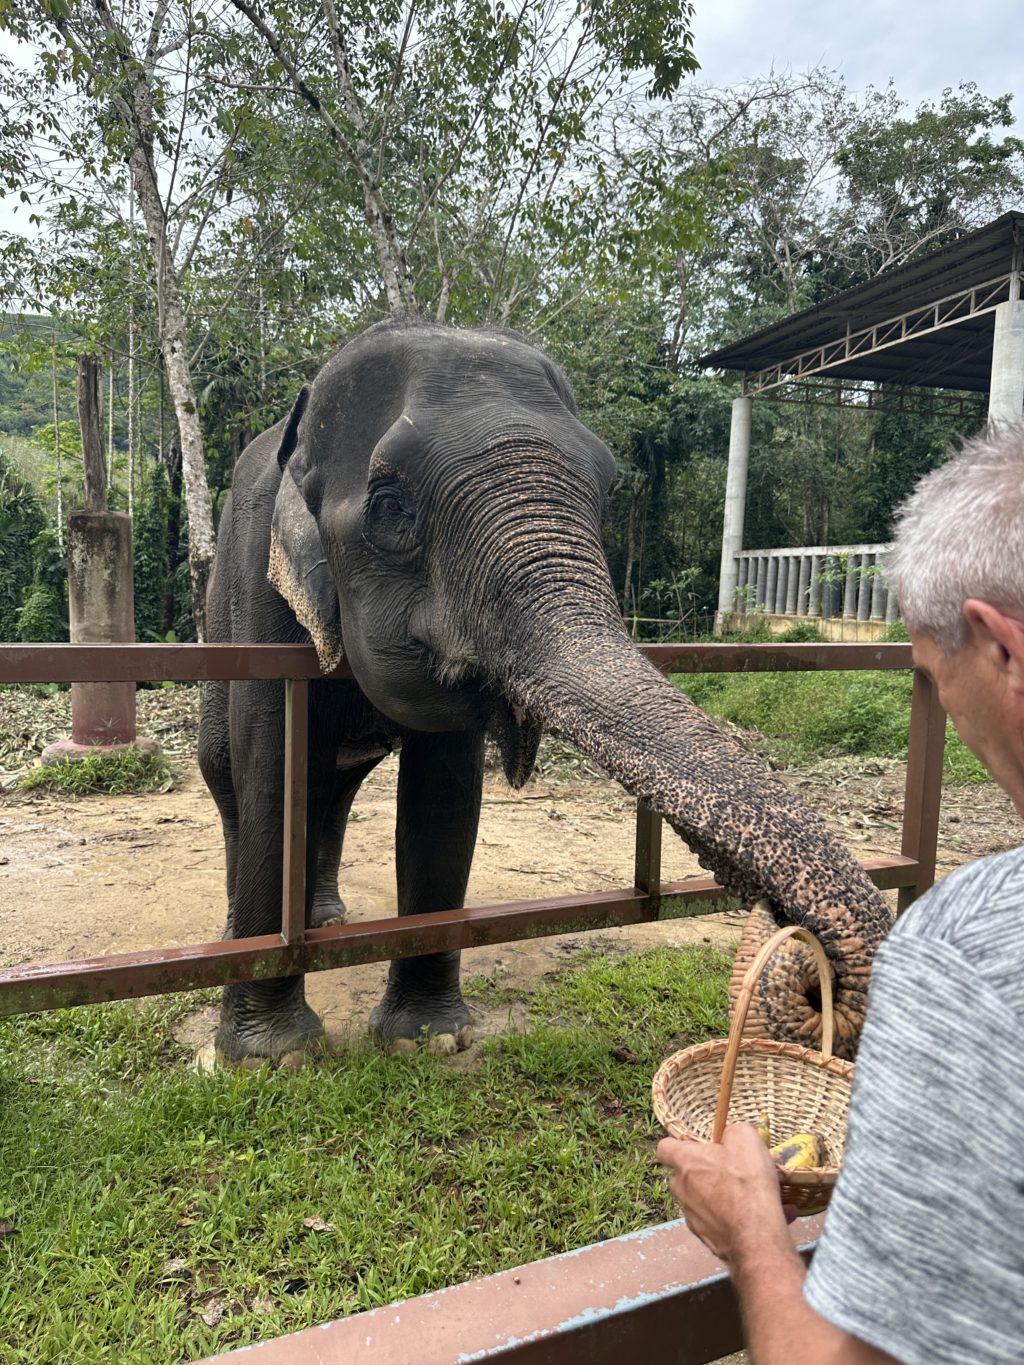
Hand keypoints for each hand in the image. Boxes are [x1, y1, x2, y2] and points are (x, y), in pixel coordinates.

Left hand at [656, 1124, 794, 1264]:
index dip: (681, 1144)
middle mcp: (681, 1190)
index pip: (665, 1147)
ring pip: (705, 1202)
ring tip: (756, 1198)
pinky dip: (738, 1220)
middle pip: (685, 1176)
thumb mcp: (745, 1138)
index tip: (700, 1146)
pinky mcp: (707, 1240)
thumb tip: (730, 1137)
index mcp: (685, 1162)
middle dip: (706, 1173)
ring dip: (725, 1198)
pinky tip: (765, 1217)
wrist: (756, 1236)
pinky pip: (721, 1224)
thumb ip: (732, 1132)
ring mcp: (692, 1218)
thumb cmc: (747, 1182)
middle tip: (733, 1172)